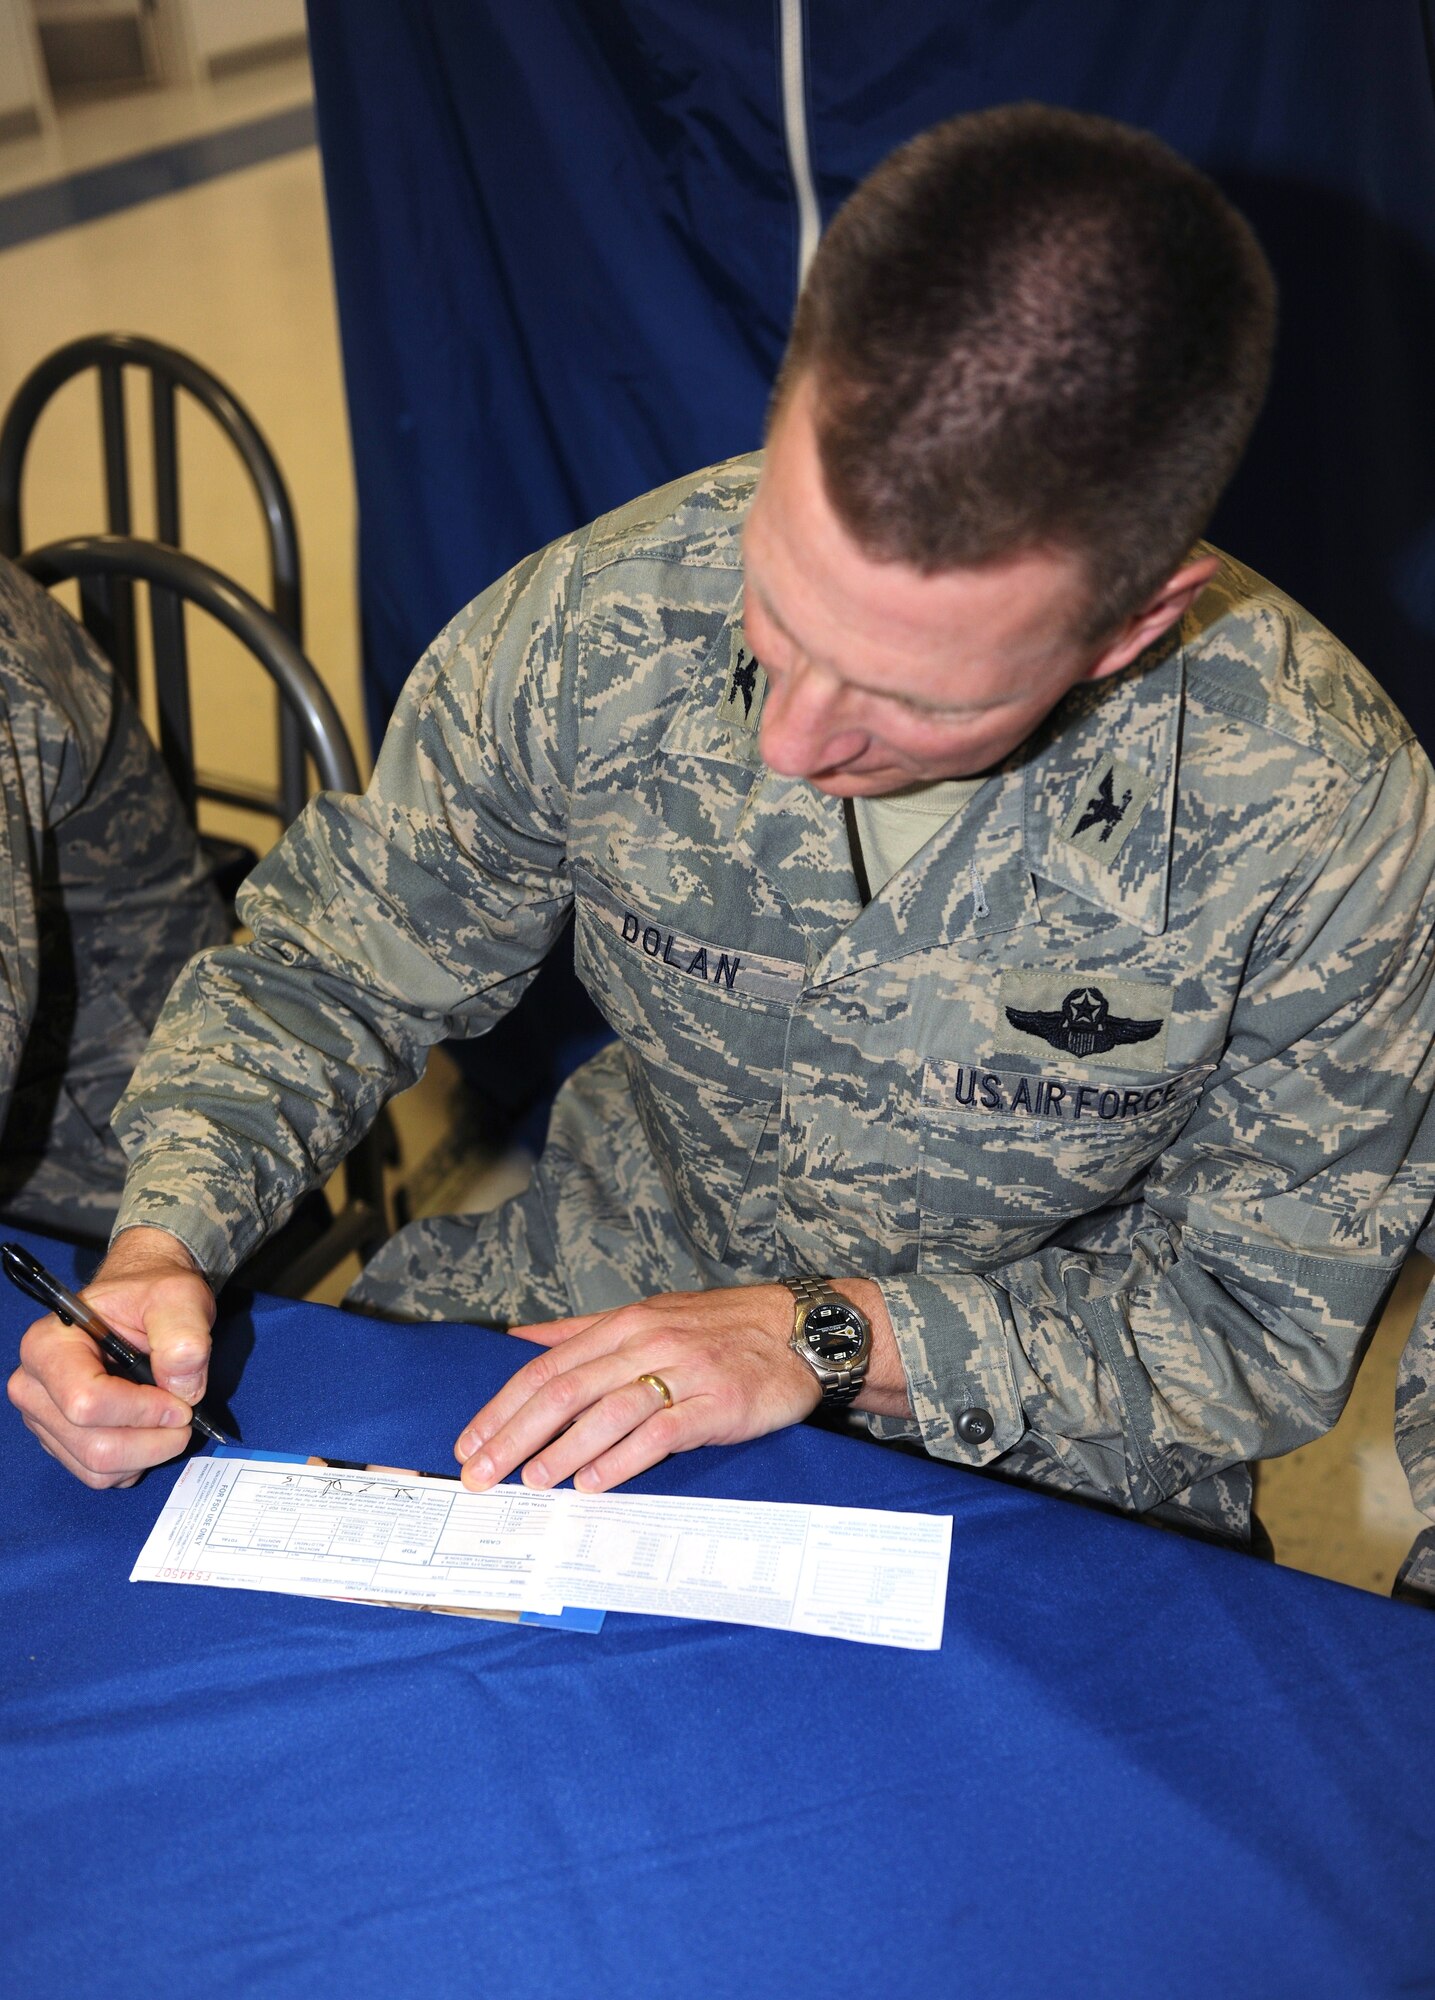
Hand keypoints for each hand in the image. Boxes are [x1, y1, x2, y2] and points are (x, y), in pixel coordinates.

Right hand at [7, 1227, 215, 1488]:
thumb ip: (184, 1333)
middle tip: (186, 1416)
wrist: (141, 1306)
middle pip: (93, 1446)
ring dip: (147, 1454)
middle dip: (151, 1440)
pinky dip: (134, 1463)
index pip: (86, 1402)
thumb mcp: (179, 1296)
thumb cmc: (152, 1298)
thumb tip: (182, 1387)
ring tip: (170, 1421)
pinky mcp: (61, 1442)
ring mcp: (44, 1420)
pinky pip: (99, 1476)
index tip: (181, 1402)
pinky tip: (148, 1431)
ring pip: (97, 1469)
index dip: (142, 1411)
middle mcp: (34, 1387)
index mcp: (48, 1345)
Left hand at [453, 1277, 906, 1494]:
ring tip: (530, 1481)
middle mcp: (646, 1342)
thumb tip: (519, 1339)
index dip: (501, 1409)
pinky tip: (593, 1482)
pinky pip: (660, 1433)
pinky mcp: (716, 1402)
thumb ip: (580, 1332)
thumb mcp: (647, 1316)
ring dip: (562, 1450)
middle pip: (564, 1390)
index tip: (468, 1445)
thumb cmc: (719, 1328)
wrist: (800, 1330)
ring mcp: (682, 1371)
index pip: (545, 1368)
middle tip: (481, 1475)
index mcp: (622, 1324)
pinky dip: (622, 1459)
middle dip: (515, 1435)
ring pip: (607, 1411)